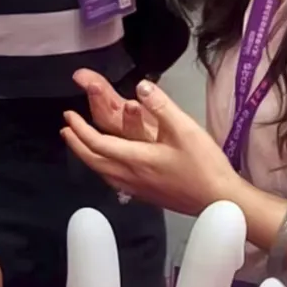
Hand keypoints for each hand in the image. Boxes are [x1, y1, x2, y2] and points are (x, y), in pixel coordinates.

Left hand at [61, 80, 241, 216]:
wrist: (220, 201)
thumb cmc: (204, 165)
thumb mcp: (185, 129)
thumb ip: (162, 106)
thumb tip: (140, 86)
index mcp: (137, 159)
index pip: (98, 144)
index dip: (80, 129)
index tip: (68, 116)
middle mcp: (131, 177)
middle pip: (93, 161)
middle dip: (76, 144)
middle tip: (66, 130)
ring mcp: (138, 189)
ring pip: (102, 173)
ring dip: (87, 156)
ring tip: (80, 144)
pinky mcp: (147, 196)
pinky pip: (113, 180)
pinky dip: (102, 168)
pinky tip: (108, 164)